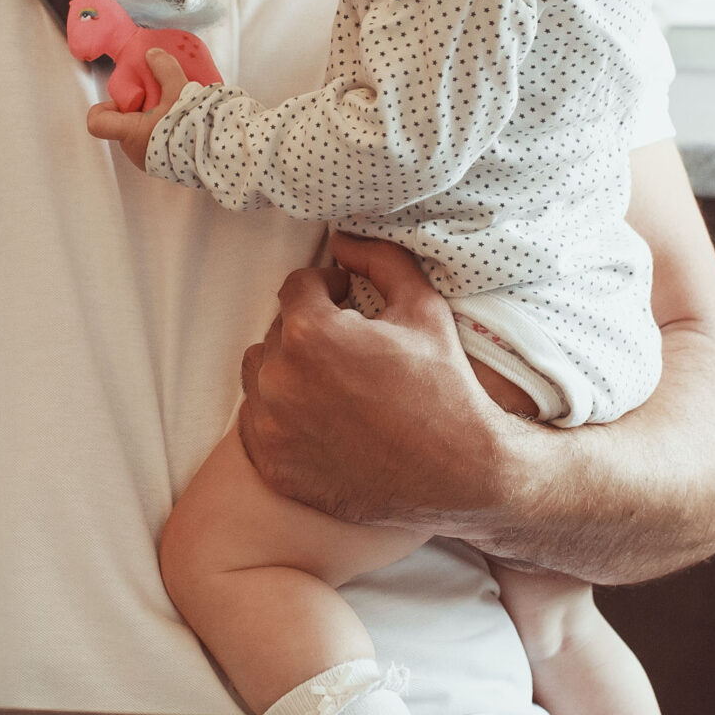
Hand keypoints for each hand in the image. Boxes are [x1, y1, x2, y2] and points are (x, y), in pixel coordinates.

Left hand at [84, 46, 185, 170]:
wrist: (219, 154)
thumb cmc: (193, 125)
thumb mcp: (179, 90)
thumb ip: (164, 69)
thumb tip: (153, 54)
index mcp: (131, 133)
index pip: (96, 122)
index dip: (104, 107)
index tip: (126, 99)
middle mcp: (135, 151)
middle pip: (124, 124)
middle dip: (139, 110)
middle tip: (160, 100)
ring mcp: (149, 162)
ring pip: (141, 135)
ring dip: (153, 122)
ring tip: (176, 113)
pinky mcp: (165, 168)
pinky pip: (156, 146)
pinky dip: (165, 135)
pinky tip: (184, 126)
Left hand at [236, 233, 523, 537]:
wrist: (457, 474)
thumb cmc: (443, 388)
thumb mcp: (423, 308)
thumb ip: (380, 260)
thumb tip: (342, 240)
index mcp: (310, 333)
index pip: (297, 287)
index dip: (328, 287)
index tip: (349, 300)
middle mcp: (278, 379)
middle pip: (278, 331)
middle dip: (310, 330)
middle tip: (351, 348)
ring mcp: (270, 427)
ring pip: (260, 375)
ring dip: (289, 369)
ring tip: (334, 382)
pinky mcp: (271, 465)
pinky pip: (257, 422)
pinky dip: (281, 415)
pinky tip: (323, 419)